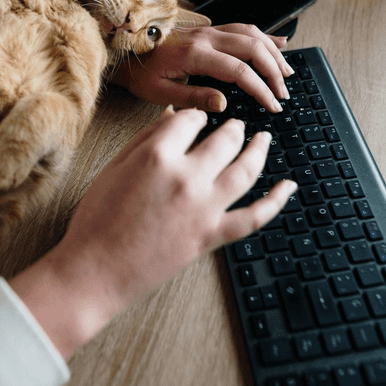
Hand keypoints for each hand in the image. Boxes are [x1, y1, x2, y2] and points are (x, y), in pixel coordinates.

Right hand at [9, 107, 295, 357]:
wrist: (96, 270)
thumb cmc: (97, 219)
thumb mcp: (115, 167)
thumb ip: (147, 138)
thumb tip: (172, 115)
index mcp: (157, 155)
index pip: (190, 119)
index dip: (193, 117)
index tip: (193, 120)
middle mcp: (187, 178)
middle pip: (224, 139)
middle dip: (231, 127)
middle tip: (234, 126)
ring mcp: (204, 208)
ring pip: (246, 169)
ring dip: (259, 149)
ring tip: (263, 139)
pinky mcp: (211, 236)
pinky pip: (254, 217)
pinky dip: (276, 202)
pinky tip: (289, 186)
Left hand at [110, 24, 292, 112]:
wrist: (122, 50)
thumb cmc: (139, 73)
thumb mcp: (159, 93)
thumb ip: (192, 98)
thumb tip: (224, 104)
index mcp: (195, 54)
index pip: (239, 70)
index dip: (260, 88)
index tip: (272, 105)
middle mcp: (205, 37)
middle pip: (253, 48)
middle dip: (274, 71)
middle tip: (283, 93)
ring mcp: (208, 30)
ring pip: (251, 34)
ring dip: (273, 53)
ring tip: (287, 73)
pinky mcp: (207, 30)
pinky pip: (242, 27)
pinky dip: (264, 36)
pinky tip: (280, 43)